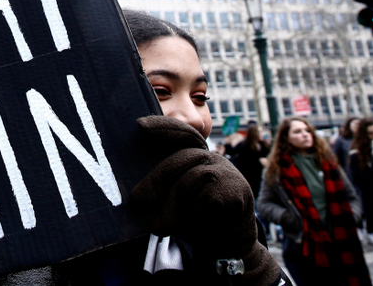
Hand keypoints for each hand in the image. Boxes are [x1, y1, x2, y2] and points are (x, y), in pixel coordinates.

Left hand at [131, 116, 283, 284]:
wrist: (226, 248)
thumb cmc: (194, 220)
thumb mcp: (172, 200)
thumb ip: (161, 187)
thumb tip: (134, 190)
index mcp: (197, 156)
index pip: (181, 134)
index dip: (162, 127)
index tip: (139, 125)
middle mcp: (213, 159)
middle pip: (180, 159)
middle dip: (155, 181)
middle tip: (137, 202)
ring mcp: (228, 172)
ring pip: (191, 180)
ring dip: (172, 207)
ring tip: (160, 227)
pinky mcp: (238, 190)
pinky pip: (207, 199)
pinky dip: (195, 215)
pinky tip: (197, 224)